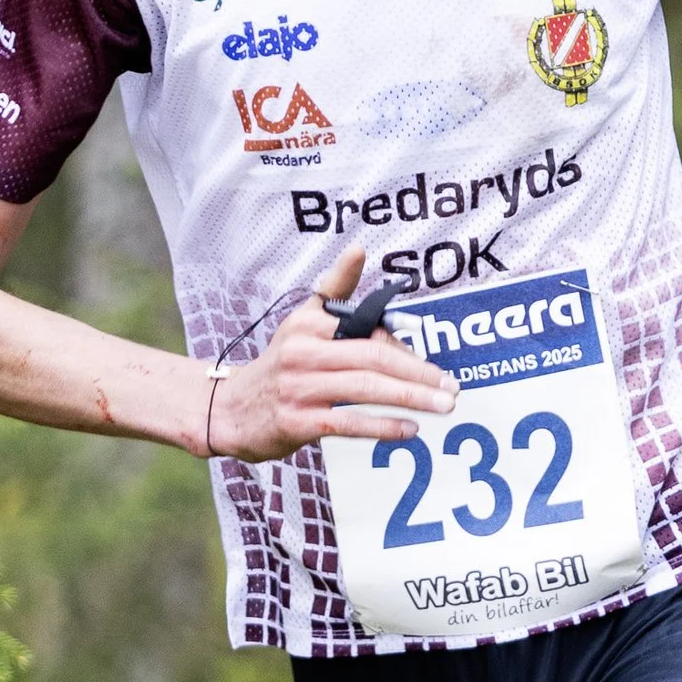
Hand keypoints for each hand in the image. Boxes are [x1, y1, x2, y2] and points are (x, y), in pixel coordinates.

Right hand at [208, 245, 456, 461]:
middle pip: (371, 358)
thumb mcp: (301, 322)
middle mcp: (302, 352)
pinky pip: (347, 422)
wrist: (230, 411)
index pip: (367, 329)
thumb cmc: (280, 365)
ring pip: (364, 389)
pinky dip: (381, 427)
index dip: (404, 347)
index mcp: (308, 324)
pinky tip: (408, 430)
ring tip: (442, 406)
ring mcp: (298, 388)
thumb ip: (334, 290)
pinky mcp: (296, 421)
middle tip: (451, 387)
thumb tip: (359, 250)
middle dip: (417, 374)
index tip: (434, 366)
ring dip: (409, 399)